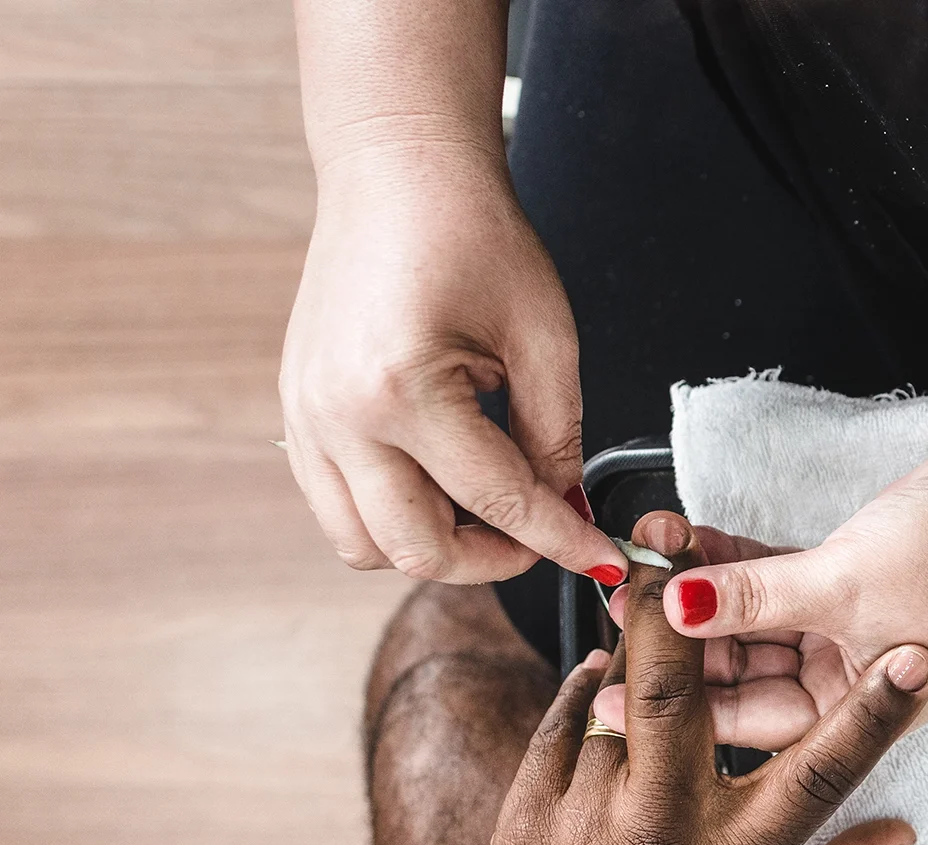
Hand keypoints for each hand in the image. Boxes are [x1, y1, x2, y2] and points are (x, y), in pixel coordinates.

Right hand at [278, 150, 624, 584]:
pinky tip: (442, 478)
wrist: (397, 174)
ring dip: (434, 546)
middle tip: (542, 533)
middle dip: (492, 559)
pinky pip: (338, 507)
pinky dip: (393, 514)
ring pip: (364, 544)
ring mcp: (305, 419)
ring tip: (488, 504)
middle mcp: (338, 416)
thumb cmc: (474, 236)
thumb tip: (566, 508)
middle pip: (416, 548)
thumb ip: (557, 437)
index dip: (561, 539)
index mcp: (402, 390)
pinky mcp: (296, 415)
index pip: (497, 501)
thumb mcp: (544, 337)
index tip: (603, 557)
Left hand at [426, 510, 927, 844]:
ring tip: (650, 605)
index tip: (911, 658)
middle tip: (688, 550)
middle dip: (686, 609)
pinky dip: (580, 690)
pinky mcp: (526, 818)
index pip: (821, 772)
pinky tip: (597, 677)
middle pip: (678, 690)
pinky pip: (557, 724)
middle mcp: (660, 830)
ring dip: (635, 647)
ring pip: (612, 697)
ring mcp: (585, 819)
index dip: (874, 712)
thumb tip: (897, 834)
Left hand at [645, 443, 927, 740]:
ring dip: (703, 591)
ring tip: (645, 563)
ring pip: (754, 620)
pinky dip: (738, 561)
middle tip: (620, 610)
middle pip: (742, 671)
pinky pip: (776, 580)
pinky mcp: (848, 580)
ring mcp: (846, 630)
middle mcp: (846, 681)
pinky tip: (689, 542)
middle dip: (682, 639)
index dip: (675, 702)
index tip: (611, 689)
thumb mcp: (841, 585)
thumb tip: (677, 607)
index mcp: (854, 715)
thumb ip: (754, 597)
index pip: (747, 719)